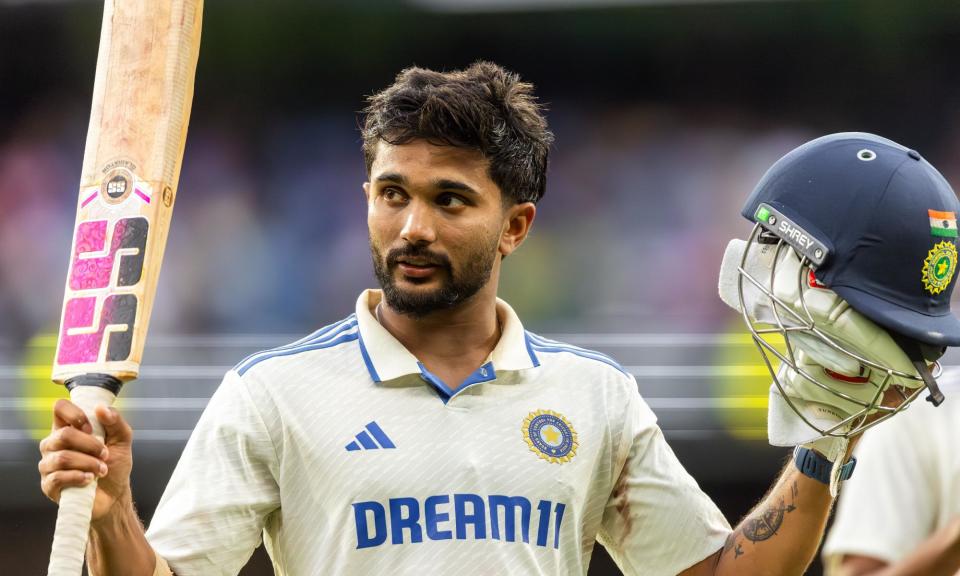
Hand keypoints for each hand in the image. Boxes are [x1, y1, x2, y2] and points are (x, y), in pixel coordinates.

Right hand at [38, 399, 133, 521]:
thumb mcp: (122, 440)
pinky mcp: (48, 485)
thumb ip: (115, 421)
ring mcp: (48, 464)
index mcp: (68, 428)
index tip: (92, 427)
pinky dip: (79, 477)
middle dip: (91, 445)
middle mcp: (53, 444)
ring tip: (102, 470)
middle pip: (64, 435)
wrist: (114, 495)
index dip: (76, 414)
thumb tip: (101, 408)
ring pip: (62, 457)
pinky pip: (58, 477)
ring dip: (89, 463)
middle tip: (105, 455)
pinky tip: (89, 480)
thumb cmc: (115, 465)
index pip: (60, 408)